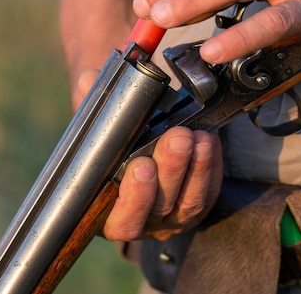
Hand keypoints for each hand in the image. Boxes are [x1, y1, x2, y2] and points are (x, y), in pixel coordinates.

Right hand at [77, 70, 223, 240]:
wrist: (137, 142)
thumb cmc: (112, 142)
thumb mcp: (98, 125)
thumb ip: (93, 105)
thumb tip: (88, 80)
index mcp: (110, 213)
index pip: (122, 221)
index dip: (134, 198)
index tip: (141, 165)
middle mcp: (145, 221)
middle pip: (161, 206)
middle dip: (171, 170)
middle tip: (178, 137)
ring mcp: (174, 216)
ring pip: (189, 201)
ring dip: (196, 167)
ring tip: (197, 136)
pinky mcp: (199, 204)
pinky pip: (210, 191)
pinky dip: (211, 166)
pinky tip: (209, 140)